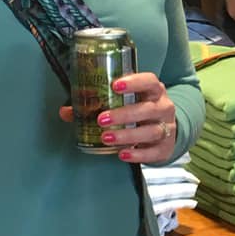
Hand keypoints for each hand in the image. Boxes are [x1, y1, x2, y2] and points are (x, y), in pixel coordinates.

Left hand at [61, 69, 181, 163]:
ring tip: (106, 138)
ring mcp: (167, 128)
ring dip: (127, 135)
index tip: (115, 86)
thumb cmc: (140, 111)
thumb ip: (97, 104)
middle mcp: (164, 107)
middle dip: (124, 114)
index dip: (134, 82)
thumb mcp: (125, 103)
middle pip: (148, 109)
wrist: (165, 131)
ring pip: (151, 131)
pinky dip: (138, 154)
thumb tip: (66, 111)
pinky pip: (153, 152)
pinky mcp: (165, 148)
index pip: (150, 81)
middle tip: (101, 119)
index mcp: (154, 91)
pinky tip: (122, 154)